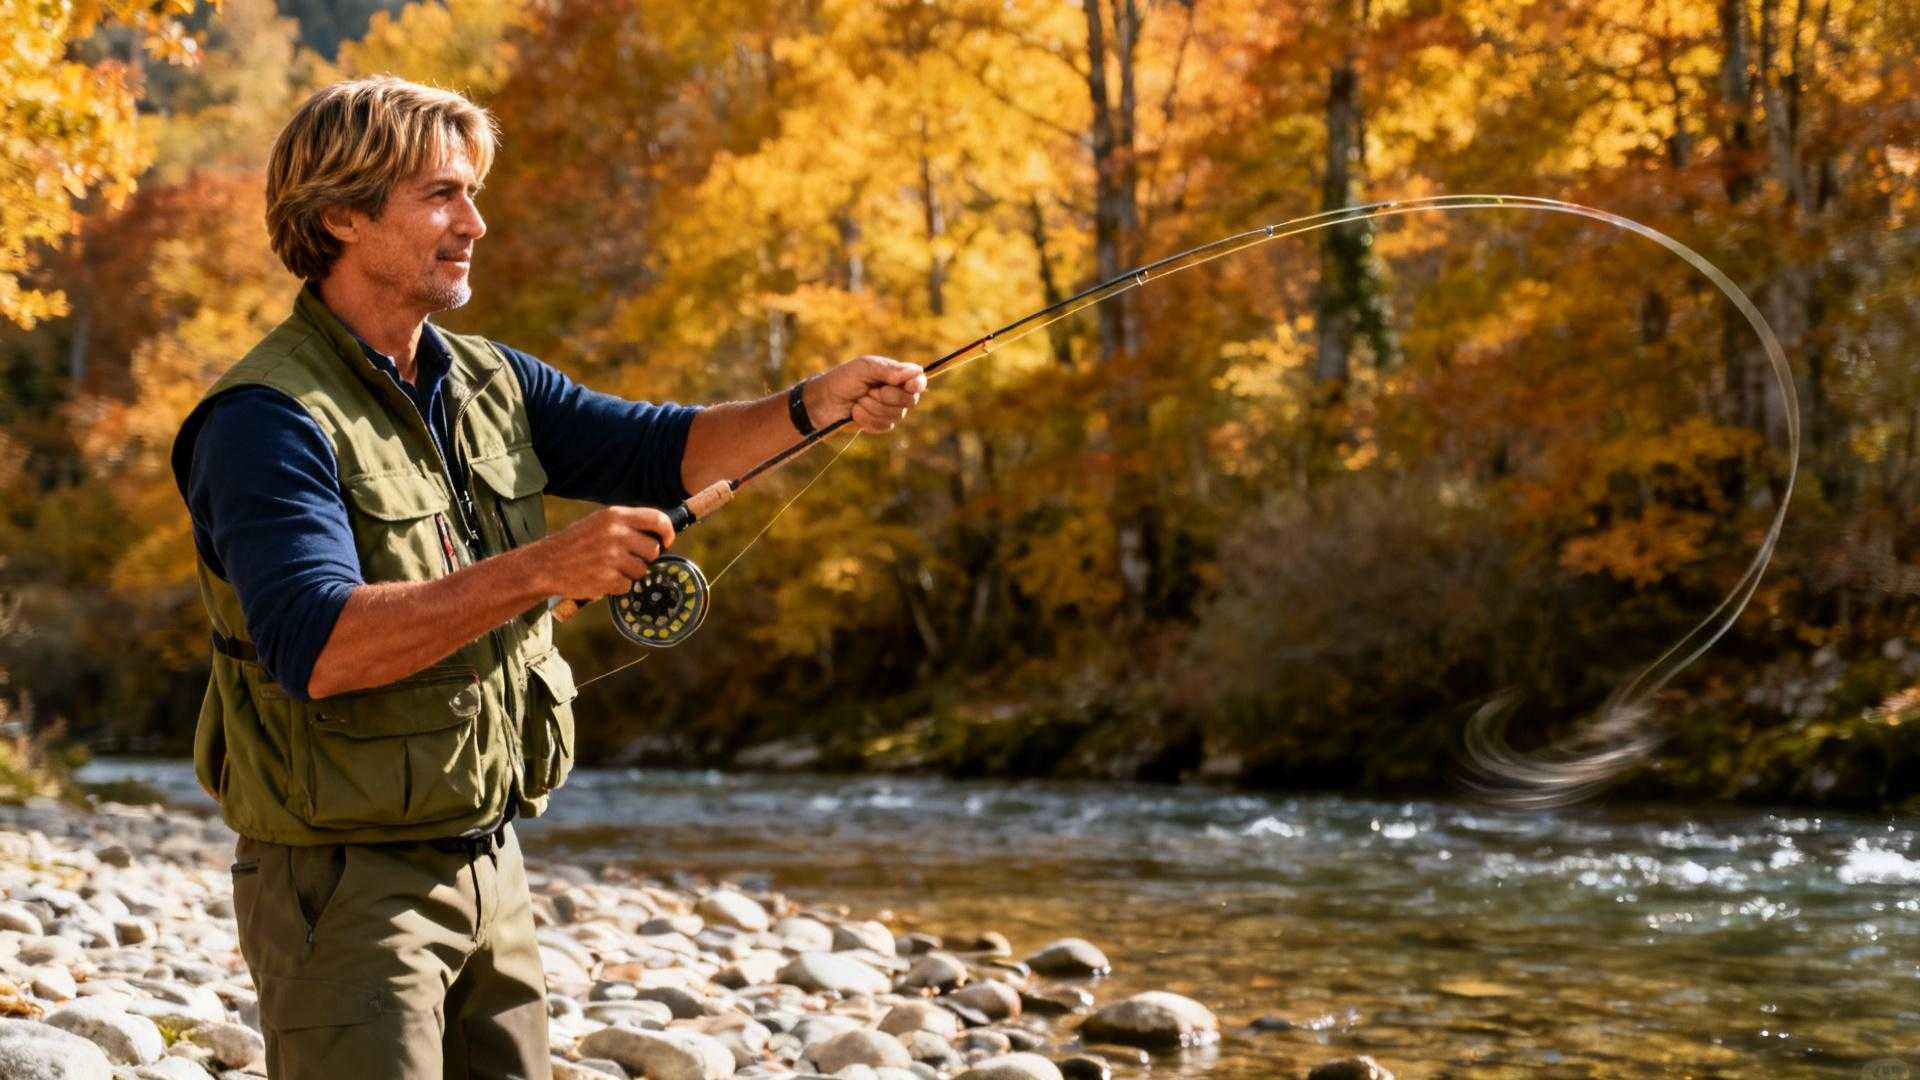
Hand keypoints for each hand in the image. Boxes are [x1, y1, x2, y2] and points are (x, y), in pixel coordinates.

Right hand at [533, 506, 675, 598]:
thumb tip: (659, 533)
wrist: (546, 564)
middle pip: (653, 549)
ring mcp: (612, 556)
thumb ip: (626, 524)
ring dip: (630, 573)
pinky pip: (628, 585)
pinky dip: (618, 586)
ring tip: (609, 568)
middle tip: (627, 559)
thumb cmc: (576, 543)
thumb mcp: (599, 523)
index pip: (657, 519)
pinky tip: (601, 578)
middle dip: (645, 558)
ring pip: (642, 570)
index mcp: (615, 516)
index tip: (667, 541)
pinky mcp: (608, 578)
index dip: (668, 532)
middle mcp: (616, 533)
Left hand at [804, 355, 926, 433]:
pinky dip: (868, 419)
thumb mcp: (864, 369)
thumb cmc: (843, 380)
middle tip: (868, 391)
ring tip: (858, 401)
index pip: (918, 380)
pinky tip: (856, 414)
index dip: (917, 385)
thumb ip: (890, 370)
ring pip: (896, 415)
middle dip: (886, 397)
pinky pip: (885, 426)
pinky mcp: (881, 424)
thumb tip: (916, 372)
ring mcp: (890, 410)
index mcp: (896, 375)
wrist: (824, 403)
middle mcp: (897, 392)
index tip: (909, 386)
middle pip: (909, 400)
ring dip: (872, 408)